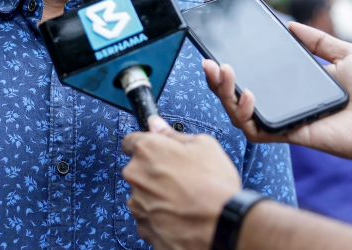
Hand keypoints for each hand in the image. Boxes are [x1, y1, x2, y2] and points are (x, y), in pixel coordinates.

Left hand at [122, 116, 241, 249]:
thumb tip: (157, 124)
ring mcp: (138, 203)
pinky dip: (160, 216)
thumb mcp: (203, 145)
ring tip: (183, 199)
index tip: (155, 150)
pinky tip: (180, 215)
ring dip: (157, 195)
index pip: (131, 141)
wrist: (221, 226)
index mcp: (148, 149)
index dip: (145, 145)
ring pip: (143, 195)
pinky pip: (148, 217)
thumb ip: (173, 133)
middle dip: (154, 172)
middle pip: (138, 169)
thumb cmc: (214, 185)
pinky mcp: (144, 227)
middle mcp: (136, 175)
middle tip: (179, 177)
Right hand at [203, 21, 351, 167]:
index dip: (233, 66)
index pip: (254, 77)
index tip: (219, 48)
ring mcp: (286, 121)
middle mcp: (285, 104)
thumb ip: (318, 41)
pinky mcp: (292, 135)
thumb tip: (290, 24)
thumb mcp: (346, 53)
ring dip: (224, 94)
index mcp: (293, 87)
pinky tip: (248, 94)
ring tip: (221, 72)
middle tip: (209, 61)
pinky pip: (257, 130)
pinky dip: (245, 113)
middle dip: (216, 80)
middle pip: (237, 96)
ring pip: (239, 114)